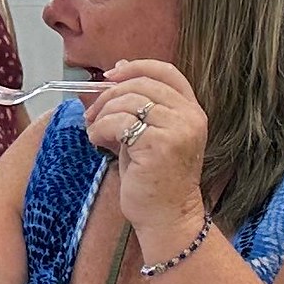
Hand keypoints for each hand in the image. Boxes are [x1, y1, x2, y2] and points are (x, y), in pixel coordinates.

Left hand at [83, 59, 206, 234]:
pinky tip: (97, 143)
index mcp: (191, 111)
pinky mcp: (158, 145)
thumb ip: (140, 107)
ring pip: (127, 102)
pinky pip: (118, 123)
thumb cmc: (154, 179)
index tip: (109, 75)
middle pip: (140, 85)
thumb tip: (116, 70)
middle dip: (108, 96)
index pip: (166, 71)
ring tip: (96, 134)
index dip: (135, 67)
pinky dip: (100, 130)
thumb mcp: (152, 135)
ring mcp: (177, 130)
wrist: (167, 217)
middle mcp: (190, 117)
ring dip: (102, 116)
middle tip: (92, 115)